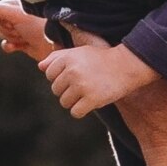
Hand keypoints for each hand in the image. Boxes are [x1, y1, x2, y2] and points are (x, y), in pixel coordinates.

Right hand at [0, 0, 55, 60]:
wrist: (58, 44)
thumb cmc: (40, 26)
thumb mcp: (19, 15)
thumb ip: (1, 11)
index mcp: (20, 5)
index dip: (1, 15)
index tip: (12, 19)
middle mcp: (20, 16)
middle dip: (7, 28)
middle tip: (21, 30)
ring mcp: (21, 30)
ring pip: (2, 33)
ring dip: (10, 37)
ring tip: (23, 38)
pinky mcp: (23, 43)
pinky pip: (7, 44)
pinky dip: (9, 46)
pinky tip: (15, 47)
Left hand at [37, 36, 159, 117]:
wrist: (126, 66)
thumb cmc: (101, 60)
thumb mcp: (79, 52)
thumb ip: (58, 57)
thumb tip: (40, 66)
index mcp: (67, 58)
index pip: (49, 74)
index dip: (61, 77)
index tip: (75, 75)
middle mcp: (72, 71)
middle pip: (56, 90)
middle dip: (68, 90)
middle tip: (84, 84)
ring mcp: (82, 86)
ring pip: (64, 102)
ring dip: (75, 101)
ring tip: (88, 92)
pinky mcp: (92, 99)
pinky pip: (75, 112)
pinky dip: (82, 110)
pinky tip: (91, 102)